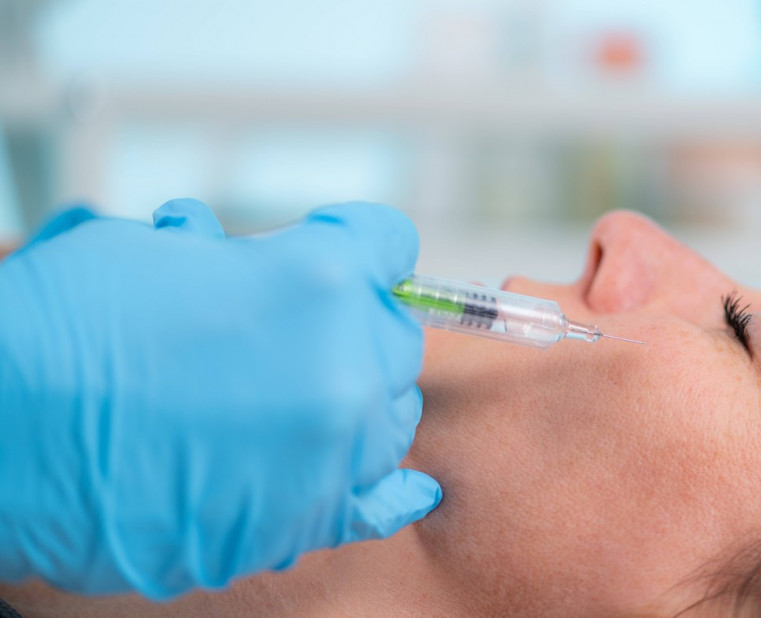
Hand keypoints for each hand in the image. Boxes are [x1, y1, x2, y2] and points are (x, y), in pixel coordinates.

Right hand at [0, 199, 440, 597]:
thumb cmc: (56, 332)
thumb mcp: (153, 249)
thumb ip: (238, 259)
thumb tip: (260, 266)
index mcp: (313, 281)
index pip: (384, 244)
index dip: (358, 241)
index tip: (344, 249)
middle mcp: (340, 367)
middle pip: (393, 334)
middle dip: (352, 322)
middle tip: (300, 328)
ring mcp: (327, 452)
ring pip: (391, 414)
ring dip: (359, 397)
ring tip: (303, 394)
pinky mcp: (300, 521)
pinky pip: (380, 504)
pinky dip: (391, 490)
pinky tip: (407, 484)